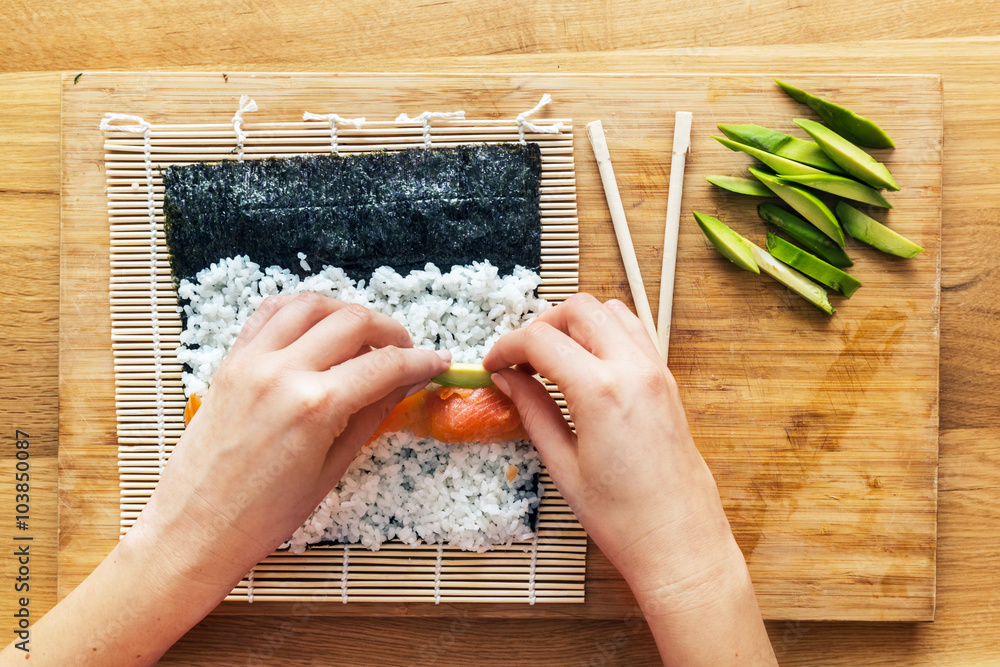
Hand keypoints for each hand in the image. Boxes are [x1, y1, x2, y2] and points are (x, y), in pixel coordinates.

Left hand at [135, 292, 450, 588]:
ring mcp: (252, 361)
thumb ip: (373, 414)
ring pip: (312, 305)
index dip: (420, 361)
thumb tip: (407, 382)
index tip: (437, 362)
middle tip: (405, 352)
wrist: (196, 528)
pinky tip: (317, 327)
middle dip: (390, 331)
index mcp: (315, 406)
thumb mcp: (332, 468)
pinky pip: (269, 313)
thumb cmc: (265, 514)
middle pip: (353, 321)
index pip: (385, 365)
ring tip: (362, 337)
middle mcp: (283, 372)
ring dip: (346, 312)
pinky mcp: (231, 361)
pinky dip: (300, 309)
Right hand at [484, 293, 773, 664]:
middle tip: (520, 359)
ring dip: (575, 323)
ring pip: (610, 310)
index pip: (540, 340)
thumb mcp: (562, 465)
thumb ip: (532, 410)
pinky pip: (634, 332)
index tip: (493, 364)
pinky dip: (605, 332)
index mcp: (600, 390)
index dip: (507, 346)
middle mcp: (633, 369)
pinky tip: (586, 364)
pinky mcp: (668, 381)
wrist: (679, 542)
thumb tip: (507, 380)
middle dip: (540, 325)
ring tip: (552, 359)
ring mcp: (656, 371)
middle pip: (577, 309)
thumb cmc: (622, 517)